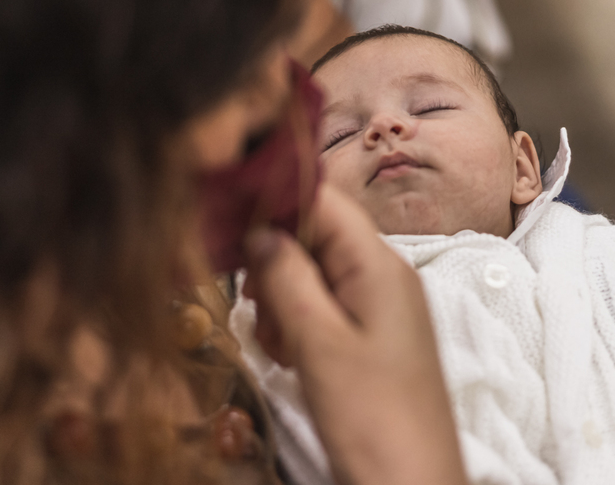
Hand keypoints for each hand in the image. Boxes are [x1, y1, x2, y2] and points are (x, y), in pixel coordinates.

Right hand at [243, 184, 466, 484]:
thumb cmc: (374, 418)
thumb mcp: (318, 343)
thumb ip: (286, 277)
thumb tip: (259, 228)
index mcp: (379, 264)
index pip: (324, 198)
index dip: (275, 197)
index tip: (229, 217)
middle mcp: (385, 276)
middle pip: (317, 235)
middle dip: (275, 261)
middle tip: (252, 303)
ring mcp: (382, 308)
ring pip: (317, 274)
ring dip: (282, 297)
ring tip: (275, 342)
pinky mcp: (375, 339)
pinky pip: (328, 309)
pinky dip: (299, 324)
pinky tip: (288, 356)